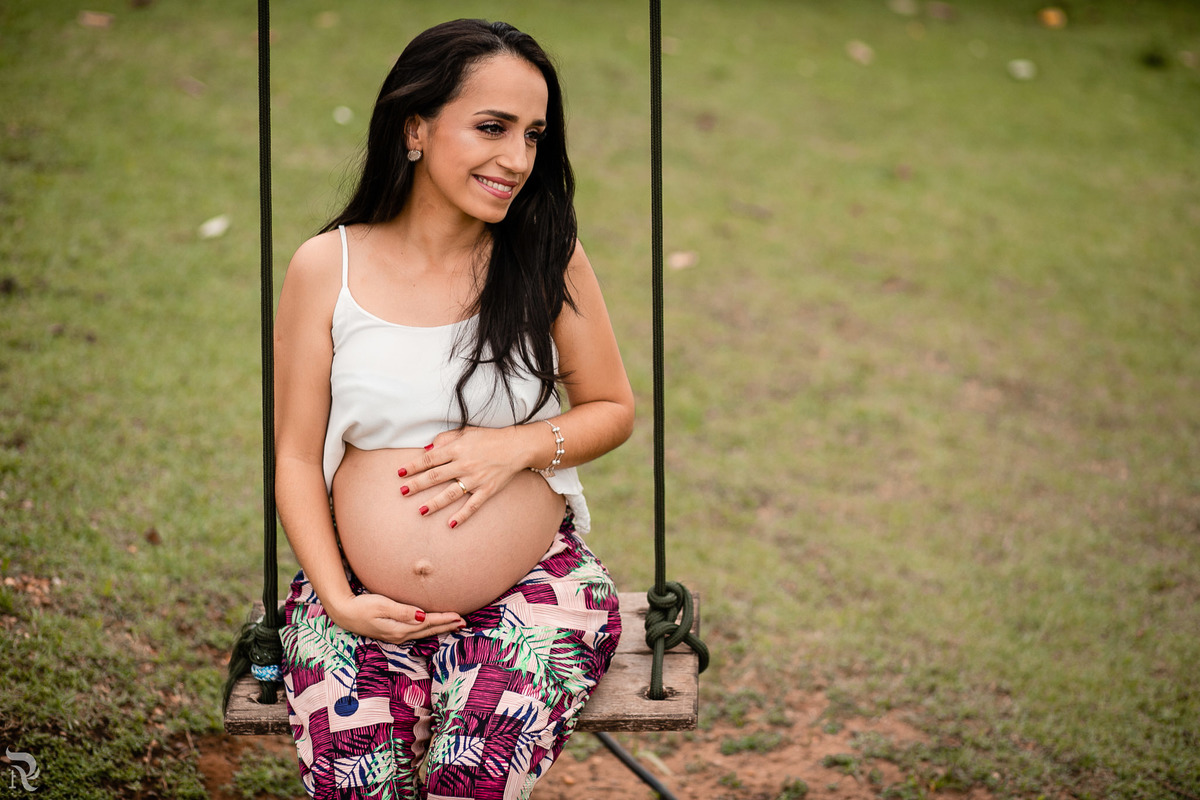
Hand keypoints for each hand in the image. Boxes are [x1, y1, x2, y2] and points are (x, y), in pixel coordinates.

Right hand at [327, 592, 463, 643]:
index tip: (459, 616)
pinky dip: (429, 629)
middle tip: (464, 622)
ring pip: (424, 633)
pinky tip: (432, 626)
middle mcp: (400, 635)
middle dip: (447, 626)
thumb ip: (403, 612)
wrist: (344, 613)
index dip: (445, 619)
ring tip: (454, 625)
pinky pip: (417, 632)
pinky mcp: (393, 632)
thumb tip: (423, 616)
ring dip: (440, 628)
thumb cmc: (361, 606)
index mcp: (400, 629)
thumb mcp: (382, 605)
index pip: (428, 623)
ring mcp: (396, 636)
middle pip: (429, 631)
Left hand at [396, 426, 527, 528]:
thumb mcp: (466, 432)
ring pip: (450, 493)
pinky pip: (473, 505)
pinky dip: (462, 515)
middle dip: (417, 485)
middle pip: (435, 476)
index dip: (413, 466)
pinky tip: (451, 524)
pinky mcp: (487, 490)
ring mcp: (476, 479)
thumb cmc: (489, 438)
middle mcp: (464, 464)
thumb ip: (446, 439)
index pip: (430, 459)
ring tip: (420, 511)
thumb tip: (428, 450)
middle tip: (402, 492)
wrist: (516, 446)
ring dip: (434, 503)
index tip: (400, 473)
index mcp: (457, 449)